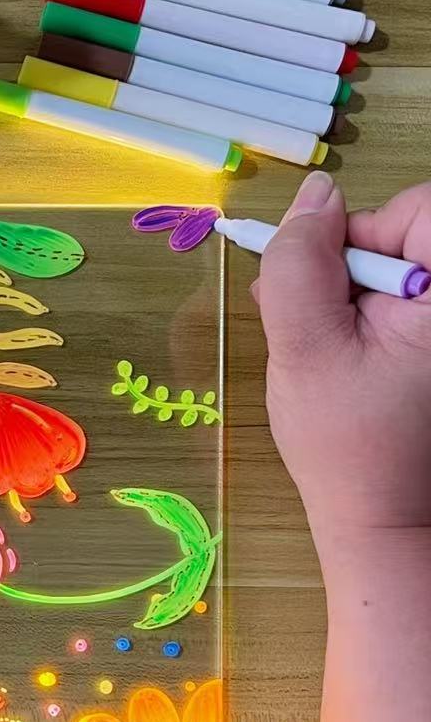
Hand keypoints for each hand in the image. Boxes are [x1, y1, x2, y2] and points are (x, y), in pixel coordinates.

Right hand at [254, 174, 430, 569]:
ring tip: (342, 352)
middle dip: (360, 270)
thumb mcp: (303, 347)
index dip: (366, 237)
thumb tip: (314, 195)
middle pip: (420, 237)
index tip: (333, 295)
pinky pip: (418, 302)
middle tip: (325, 330)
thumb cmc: (346, 443)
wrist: (390, 525)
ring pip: (414, 269)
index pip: (422, 211)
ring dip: (368, 295)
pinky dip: (387, 318)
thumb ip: (302, 264)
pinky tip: (366, 358)